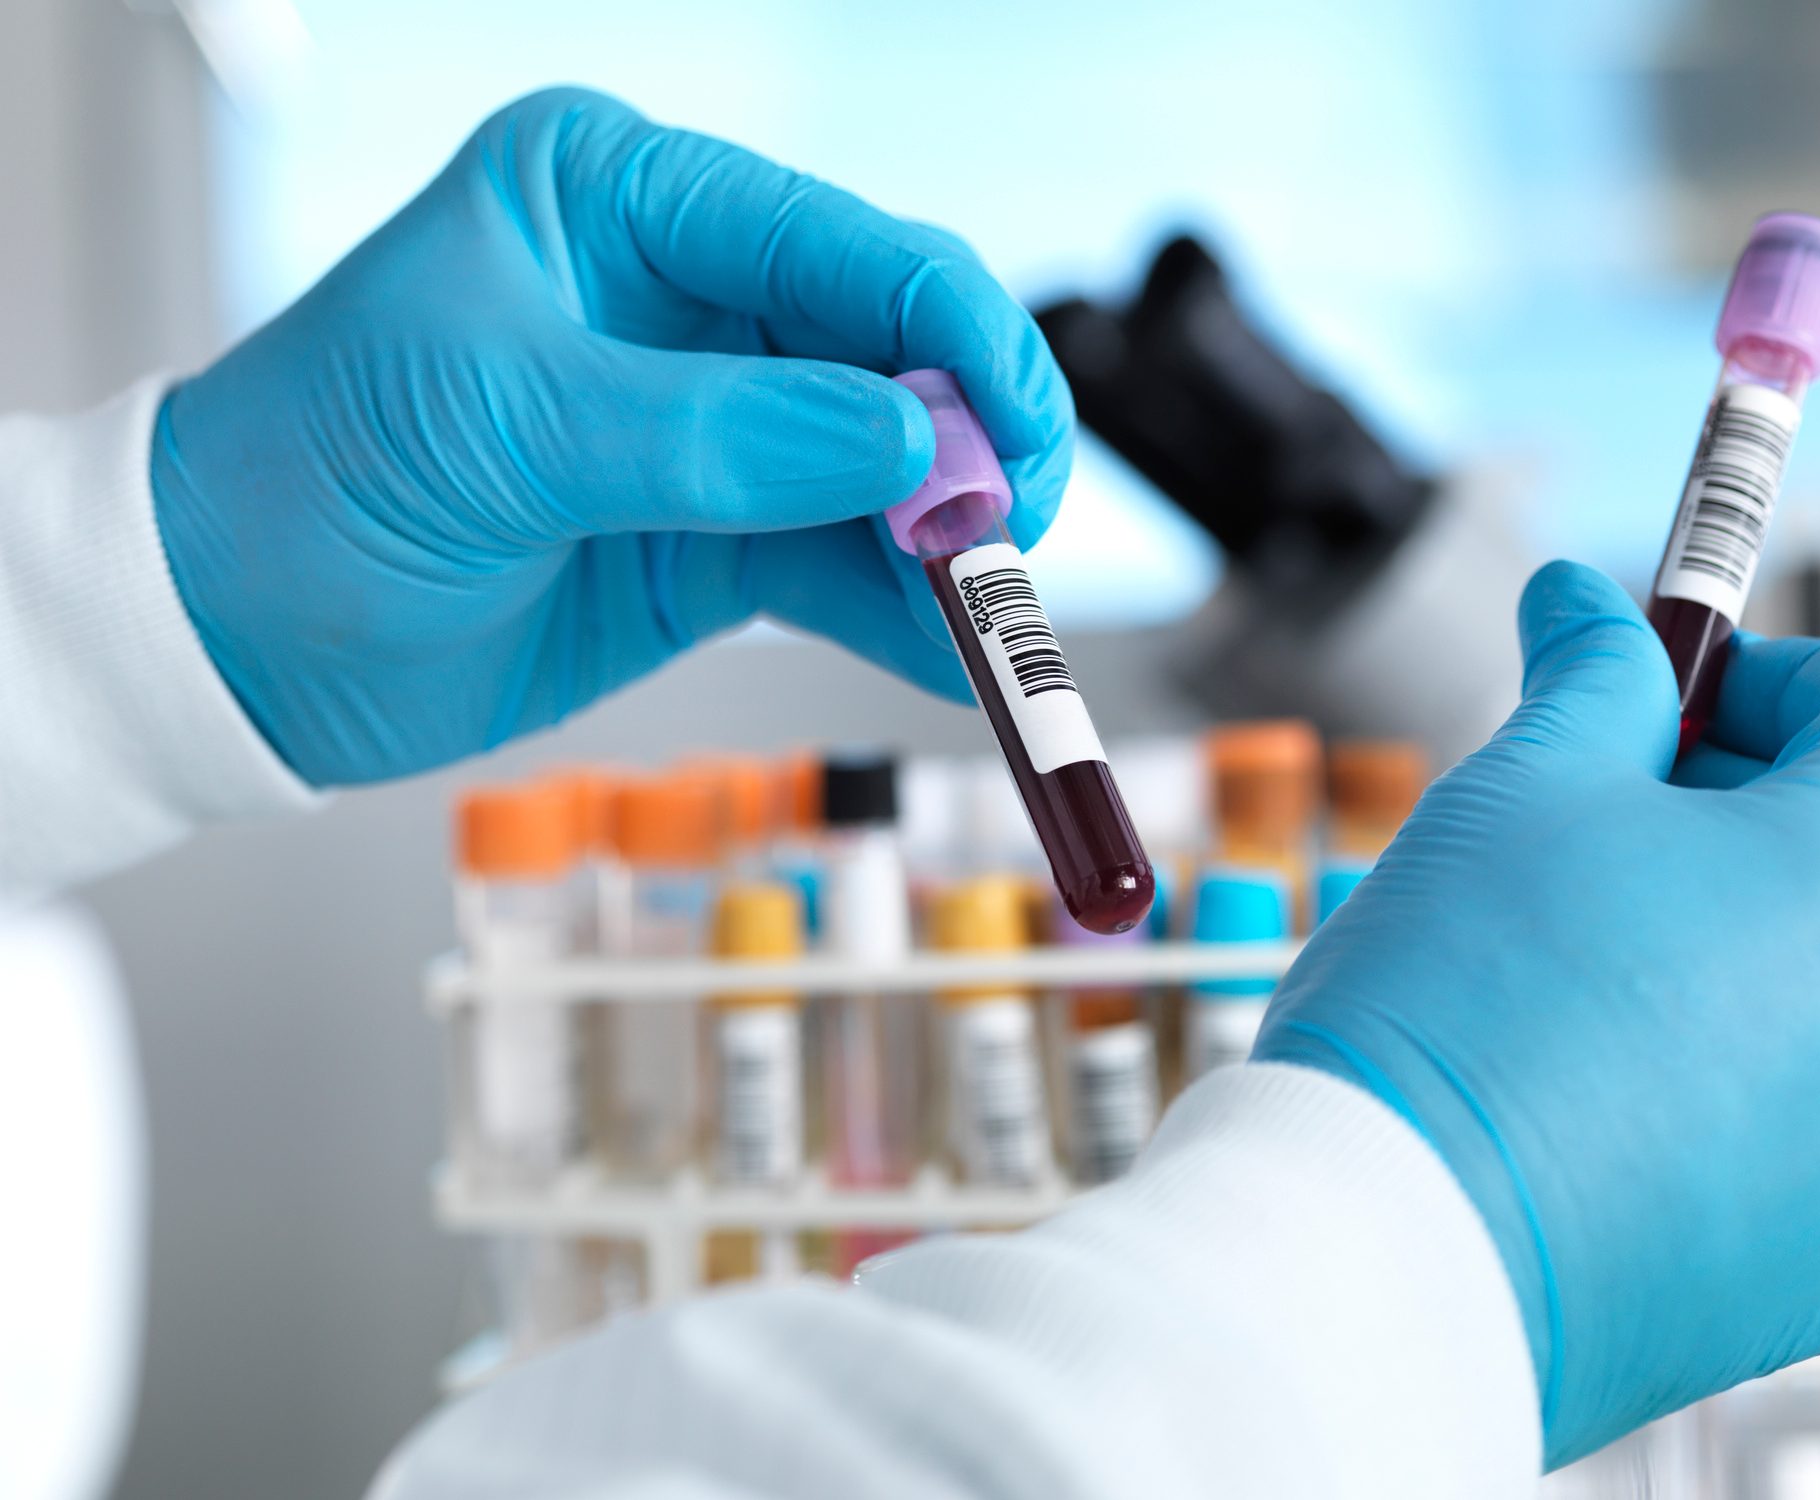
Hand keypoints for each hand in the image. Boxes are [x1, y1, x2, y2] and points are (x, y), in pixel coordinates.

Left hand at [151, 87, 1071, 785]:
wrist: (233, 632)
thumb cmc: (319, 476)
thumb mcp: (512, 428)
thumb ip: (722, 436)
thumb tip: (915, 451)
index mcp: (620, 196)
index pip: (834, 241)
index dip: (947, 331)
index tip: (1014, 428)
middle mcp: (683, 295)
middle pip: (888, 353)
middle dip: (966, 443)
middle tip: (1011, 535)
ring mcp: (711, 422)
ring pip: (885, 468)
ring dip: (949, 542)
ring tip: (995, 617)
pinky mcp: (715, 535)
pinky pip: (840, 564)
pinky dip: (900, 610)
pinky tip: (948, 652)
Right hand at [1256, 560, 1819, 1465]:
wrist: (1402, 1254)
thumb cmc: (1460, 1000)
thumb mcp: (1520, 785)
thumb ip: (1591, 675)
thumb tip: (1587, 602)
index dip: (1774, 680)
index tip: (1668, 700)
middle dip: (1747, 817)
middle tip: (1595, 831)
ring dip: (1743, 951)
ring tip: (1582, 972)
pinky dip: (1743, 1082)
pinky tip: (1602, 1089)